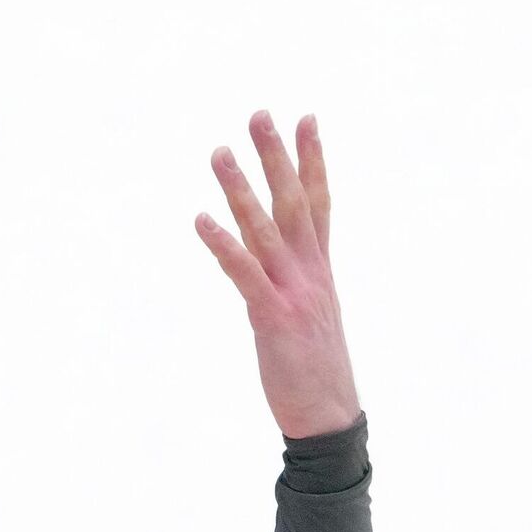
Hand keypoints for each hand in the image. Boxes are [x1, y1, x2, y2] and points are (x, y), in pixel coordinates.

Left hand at [196, 111, 360, 439]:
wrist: (330, 417)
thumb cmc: (316, 371)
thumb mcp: (312, 316)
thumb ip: (297, 282)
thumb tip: (278, 263)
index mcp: (321, 270)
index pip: (319, 203)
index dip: (312, 160)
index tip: (306, 119)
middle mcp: (311, 273)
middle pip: (293, 202)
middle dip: (276, 156)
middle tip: (259, 114)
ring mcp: (294, 292)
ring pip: (266, 229)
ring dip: (242, 189)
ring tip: (219, 152)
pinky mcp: (273, 318)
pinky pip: (245, 273)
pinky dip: (224, 244)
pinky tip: (202, 219)